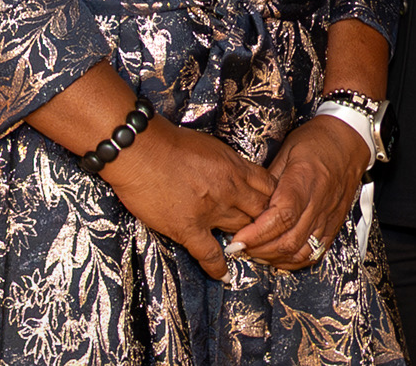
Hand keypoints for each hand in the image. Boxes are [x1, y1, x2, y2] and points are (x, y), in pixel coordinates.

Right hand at [101, 118, 275, 278]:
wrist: (141, 150)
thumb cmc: (170, 142)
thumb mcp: (211, 145)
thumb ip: (227, 164)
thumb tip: (235, 174)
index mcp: (235, 167)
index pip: (269, 188)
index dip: (274, 201)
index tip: (273, 210)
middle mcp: (230, 190)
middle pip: (262, 212)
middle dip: (267, 224)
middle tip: (267, 236)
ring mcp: (211, 210)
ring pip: (242, 232)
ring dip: (247, 243)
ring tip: (249, 252)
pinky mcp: (188, 228)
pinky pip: (209, 253)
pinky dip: (218, 266)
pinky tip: (222, 274)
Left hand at [228, 113, 370, 269]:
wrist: (349, 141)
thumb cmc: (316, 142)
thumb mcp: (286, 151)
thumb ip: (268, 180)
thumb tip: (248, 203)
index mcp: (305, 180)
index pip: (282, 216)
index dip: (258, 233)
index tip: (238, 238)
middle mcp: (319, 203)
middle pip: (289, 240)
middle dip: (259, 249)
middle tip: (239, 247)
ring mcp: (328, 217)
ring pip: (301, 251)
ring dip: (274, 258)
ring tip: (255, 252)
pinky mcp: (333, 225)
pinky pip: (315, 252)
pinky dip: (293, 261)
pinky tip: (278, 256)